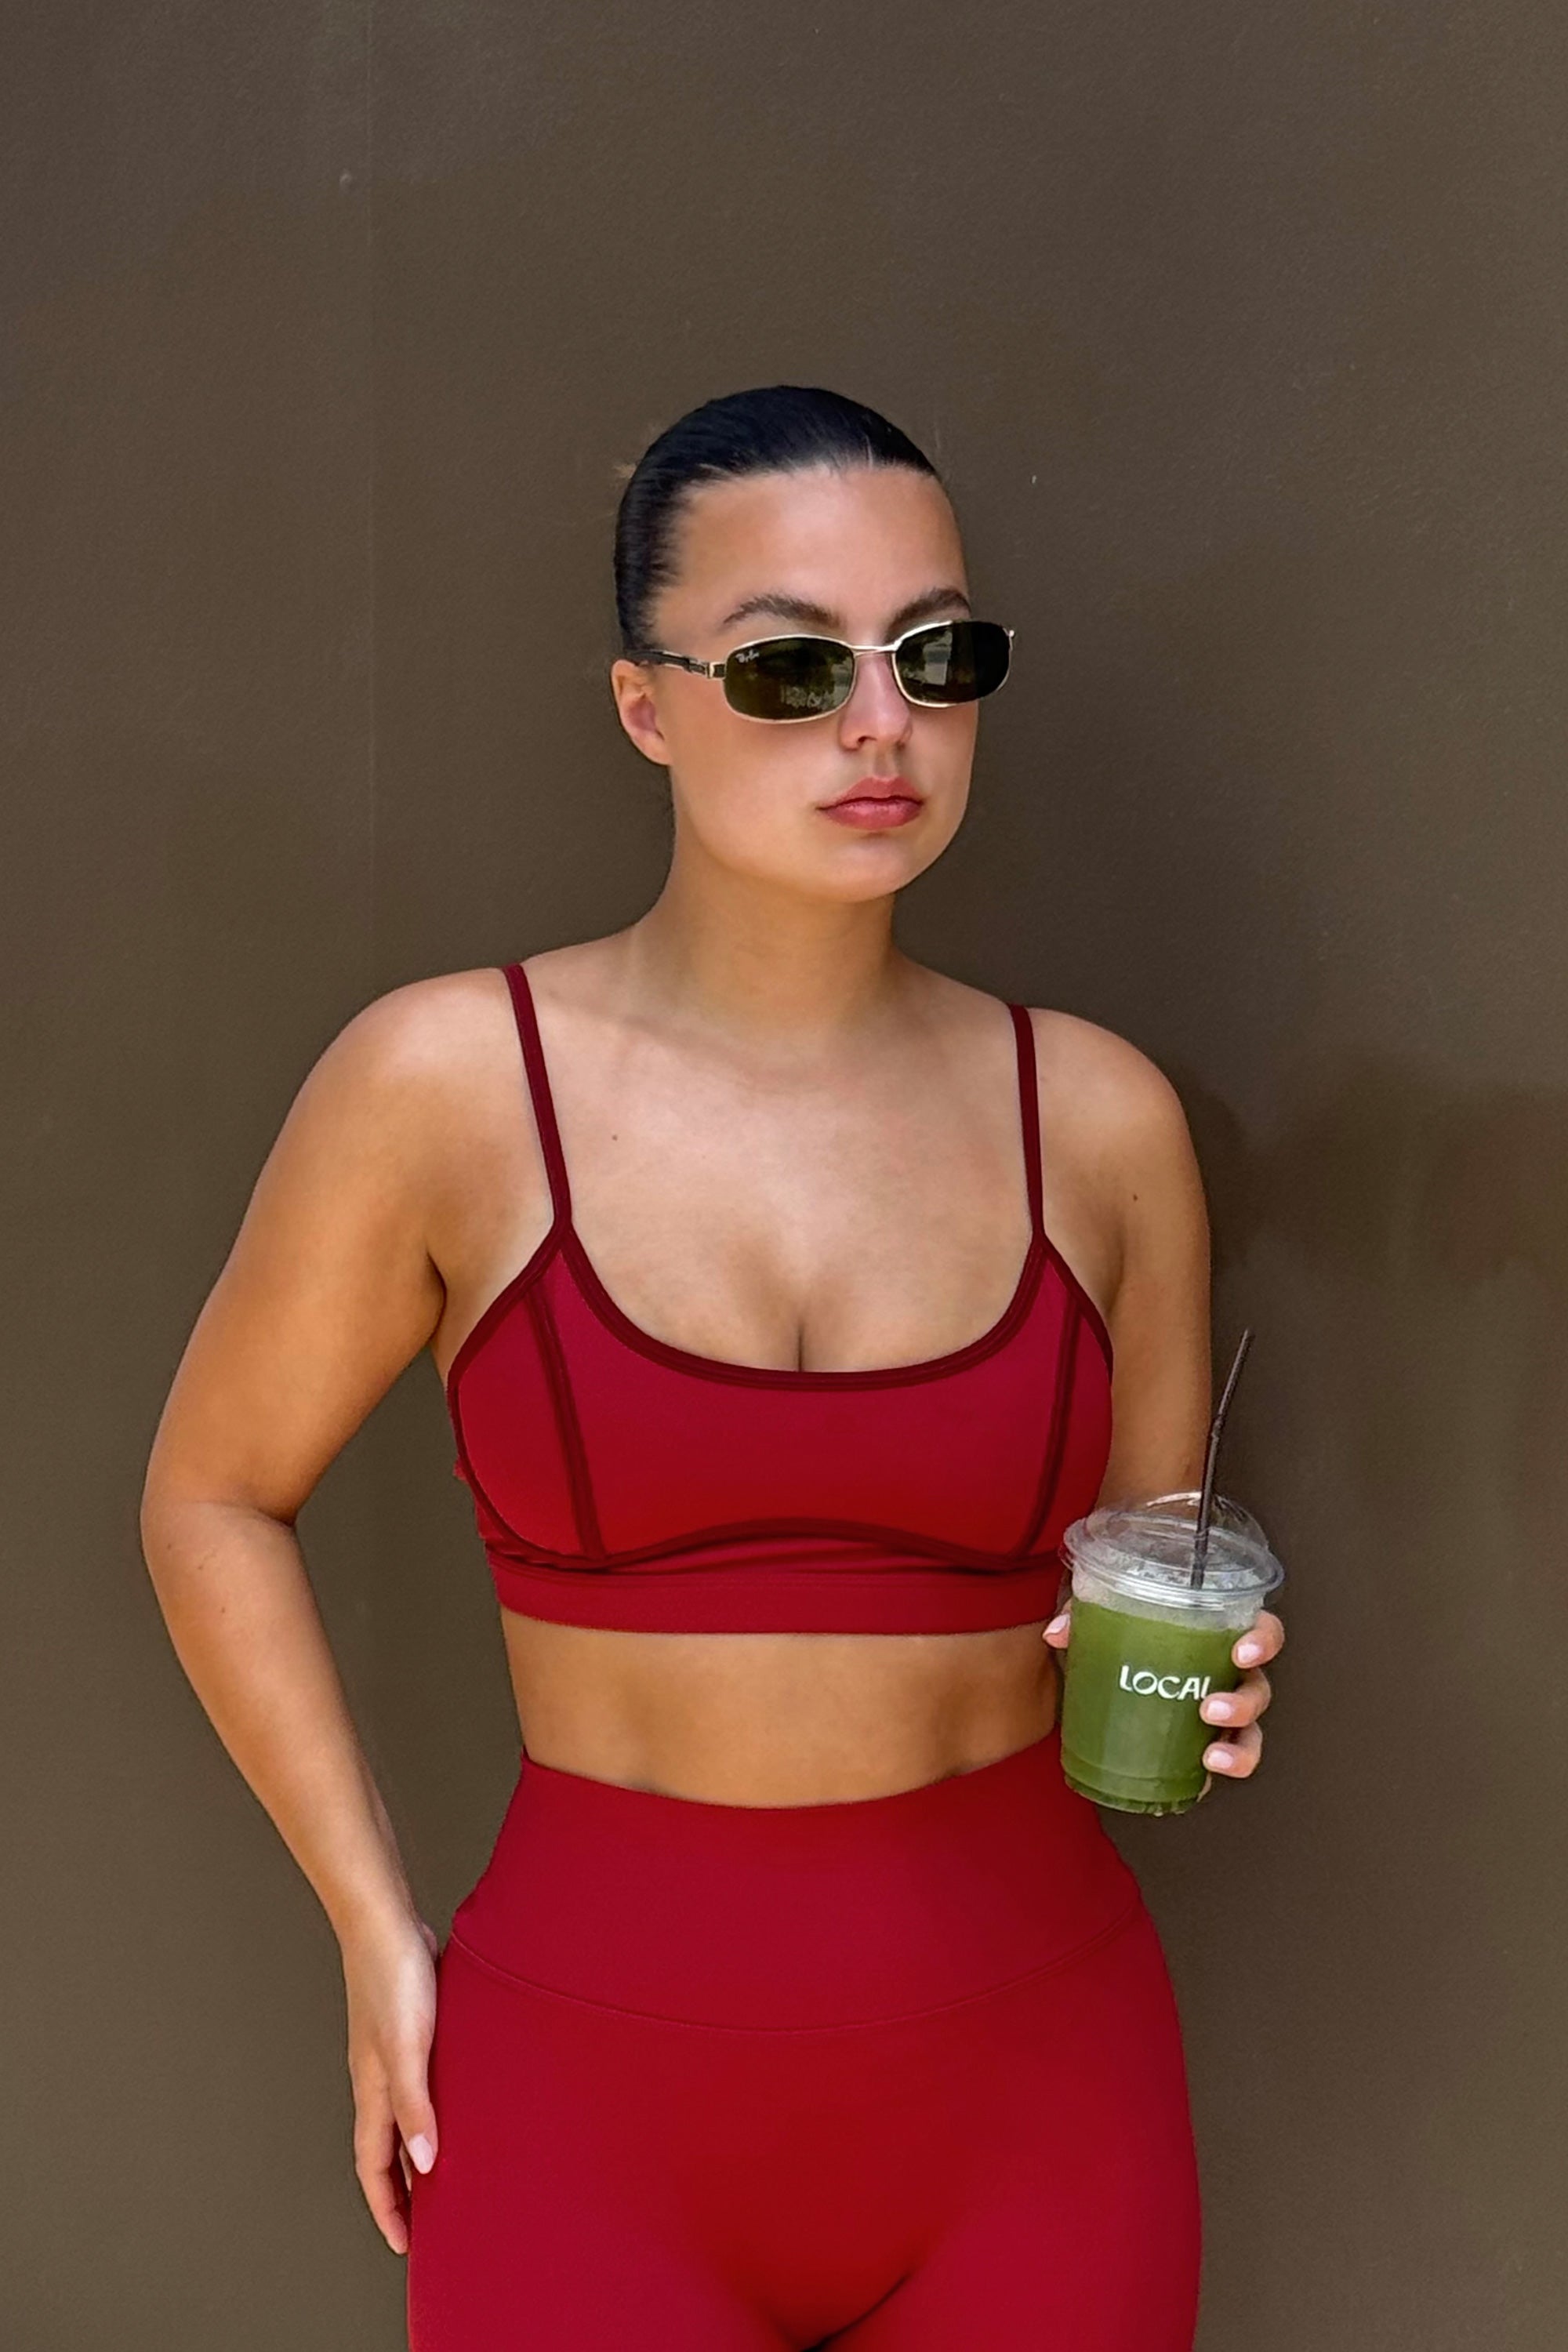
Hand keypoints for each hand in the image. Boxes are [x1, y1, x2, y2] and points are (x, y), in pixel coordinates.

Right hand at [340, 1912, 440, 2253]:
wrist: (386, 1922)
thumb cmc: (393, 1978)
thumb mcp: (407, 2047)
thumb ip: (415, 2105)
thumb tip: (426, 2165)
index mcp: (373, 2090)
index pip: (374, 2167)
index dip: (388, 2208)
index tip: (405, 2246)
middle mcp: (378, 2079)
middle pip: (386, 2150)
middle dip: (402, 2190)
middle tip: (429, 2224)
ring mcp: (392, 2054)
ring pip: (403, 2119)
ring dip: (418, 2151)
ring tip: (447, 2174)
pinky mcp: (408, 2030)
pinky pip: (418, 2087)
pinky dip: (431, 2109)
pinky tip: (456, 2104)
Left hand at [1042, 1604, 1285, 1787]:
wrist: (1097, 1680)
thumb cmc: (1118, 1639)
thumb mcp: (1101, 1618)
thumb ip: (1082, 1615)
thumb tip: (1058, 1632)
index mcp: (1217, 1634)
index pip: (1261, 1630)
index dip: (1263, 1640)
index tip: (1241, 1652)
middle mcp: (1227, 1675)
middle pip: (1259, 1688)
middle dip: (1244, 1702)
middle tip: (1211, 1708)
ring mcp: (1221, 1716)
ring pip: (1250, 1734)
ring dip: (1239, 1748)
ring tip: (1210, 1755)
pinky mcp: (1202, 1748)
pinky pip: (1221, 1765)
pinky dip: (1215, 1775)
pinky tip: (1201, 1778)